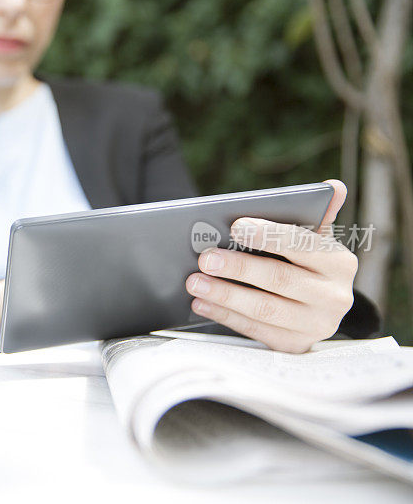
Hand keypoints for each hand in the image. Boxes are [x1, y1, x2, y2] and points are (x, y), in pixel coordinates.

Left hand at [184, 179, 357, 352]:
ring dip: (225, 295)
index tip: (235, 225)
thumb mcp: (313, 239)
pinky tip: (201, 303)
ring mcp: (316, 325)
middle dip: (238, 267)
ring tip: (194, 281)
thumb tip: (333, 186)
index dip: (268, 235)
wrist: (318, 308)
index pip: (301, 244)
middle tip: (204, 258)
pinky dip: (224, 315)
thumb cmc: (305, 263)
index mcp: (339, 263)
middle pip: (279, 279)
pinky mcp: (295, 346)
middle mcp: (334, 297)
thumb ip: (315, 214)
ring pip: (264, 309)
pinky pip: (255, 331)